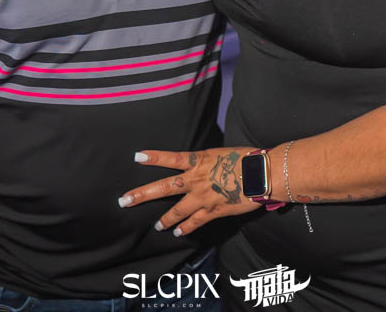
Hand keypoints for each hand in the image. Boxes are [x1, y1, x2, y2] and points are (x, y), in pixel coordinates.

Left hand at [119, 147, 259, 235]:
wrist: (261, 174)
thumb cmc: (246, 158)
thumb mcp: (221, 153)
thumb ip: (206, 160)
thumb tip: (199, 164)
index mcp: (199, 160)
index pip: (171, 158)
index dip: (154, 157)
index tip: (137, 157)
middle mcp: (196, 179)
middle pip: (164, 187)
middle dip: (142, 194)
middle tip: (124, 201)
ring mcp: (203, 197)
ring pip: (177, 210)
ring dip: (164, 219)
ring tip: (156, 226)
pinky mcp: (213, 210)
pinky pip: (195, 222)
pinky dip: (185, 228)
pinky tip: (177, 233)